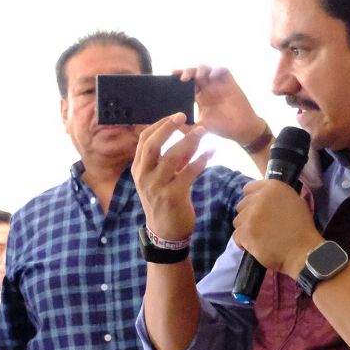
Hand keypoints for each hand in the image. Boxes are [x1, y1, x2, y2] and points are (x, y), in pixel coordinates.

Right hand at [131, 114, 207, 242]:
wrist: (165, 233)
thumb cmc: (163, 202)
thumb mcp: (159, 180)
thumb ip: (170, 161)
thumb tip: (187, 139)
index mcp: (138, 169)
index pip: (144, 140)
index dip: (159, 125)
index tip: (174, 116)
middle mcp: (144, 177)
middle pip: (153, 145)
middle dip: (168, 128)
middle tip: (184, 116)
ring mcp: (157, 187)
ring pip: (172, 156)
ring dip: (189, 141)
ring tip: (202, 132)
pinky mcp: (172, 196)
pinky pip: (188, 172)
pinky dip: (201, 160)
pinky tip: (211, 153)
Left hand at [178, 65, 268, 150]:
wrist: (241, 130)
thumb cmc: (222, 128)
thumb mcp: (201, 128)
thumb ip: (188, 127)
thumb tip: (173, 126)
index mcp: (200, 97)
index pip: (188, 83)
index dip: (180, 77)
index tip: (171, 76)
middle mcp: (208, 89)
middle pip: (196, 73)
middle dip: (188, 71)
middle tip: (182, 78)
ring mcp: (219, 85)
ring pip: (208, 69)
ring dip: (201, 69)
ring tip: (197, 77)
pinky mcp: (230, 84)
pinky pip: (224, 70)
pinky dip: (217, 70)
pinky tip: (212, 77)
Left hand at [232, 177, 320, 278]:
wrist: (303, 251)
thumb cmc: (301, 229)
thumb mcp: (293, 202)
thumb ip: (274, 196)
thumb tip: (260, 196)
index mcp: (273, 187)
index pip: (249, 188)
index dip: (252, 200)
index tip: (258, 211)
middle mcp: (260, 197)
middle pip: (241, 206)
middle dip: (249, 217)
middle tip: (263, 228)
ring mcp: (252, 214)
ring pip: (238, 221)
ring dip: (246, 230)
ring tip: (262, 238)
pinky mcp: (246, 231)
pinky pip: (236, 236)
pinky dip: (244, 243)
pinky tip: (258, 246)